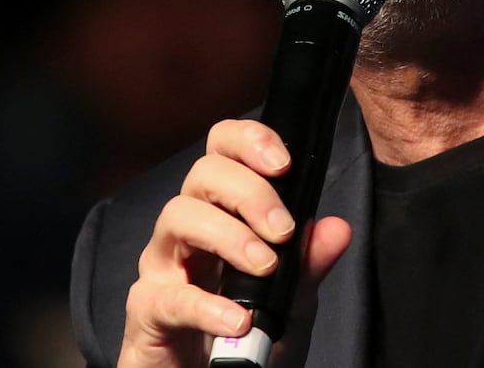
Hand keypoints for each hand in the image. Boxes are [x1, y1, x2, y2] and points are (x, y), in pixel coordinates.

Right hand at [118, 119, 350, 367]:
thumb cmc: (247, 340)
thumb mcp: (292, 302)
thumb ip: (309, 265)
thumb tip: (337, 227)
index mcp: (221, 215)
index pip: (222, 152)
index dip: (248, 142)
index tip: (285, 163)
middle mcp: (186, 232)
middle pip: (202, 174)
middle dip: (249, 192)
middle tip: (283, 230)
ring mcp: (161, 268)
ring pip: (178, 217)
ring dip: (229, 236)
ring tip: (264, 267)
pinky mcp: (146, 312)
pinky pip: (167, 296)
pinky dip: (205, 305)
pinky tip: (236, 320)